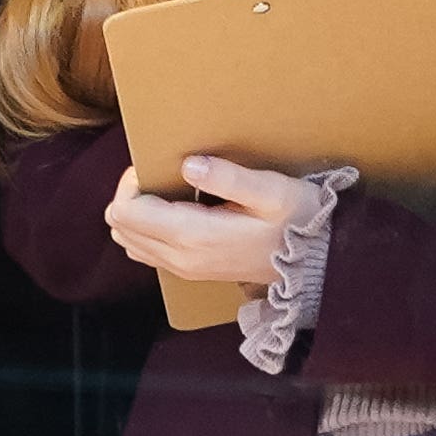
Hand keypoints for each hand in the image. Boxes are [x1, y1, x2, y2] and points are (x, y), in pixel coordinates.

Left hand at [107, 154, 328, 295]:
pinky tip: (175, 211)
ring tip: (166, 191)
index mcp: (194, 236)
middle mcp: (181, 258)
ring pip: (128, 242)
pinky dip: (146, 229)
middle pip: (120, 227)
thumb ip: (230, 177)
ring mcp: (184, 269)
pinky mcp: (190, 271)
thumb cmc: (298, 221)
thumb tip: (188, 164)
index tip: (157, 164)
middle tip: (161, 174)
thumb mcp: (273, 191)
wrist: (315, 264)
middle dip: (130, 195)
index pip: (126, 212)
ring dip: (136, 213)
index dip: (130, 183)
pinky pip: (146, 252)